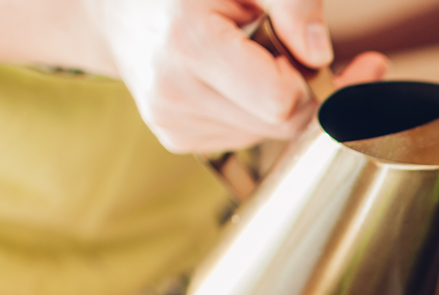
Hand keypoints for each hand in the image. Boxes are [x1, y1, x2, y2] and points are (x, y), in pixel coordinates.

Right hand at [85, 0, 387, 153]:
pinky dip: (248, 110)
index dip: (301, 75)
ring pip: (267, 134)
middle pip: (282, 124)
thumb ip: (292, 4)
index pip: (283, 100)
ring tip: (239, 58)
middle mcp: (174, 94)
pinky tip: (224, 78)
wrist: (119, 8)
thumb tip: (319, 55)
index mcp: (189, 46)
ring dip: (270, 100)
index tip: (290, 46)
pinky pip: (244, 137)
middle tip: (268, 47)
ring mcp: (173, 123)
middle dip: (292, 88)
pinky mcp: (177, 138)